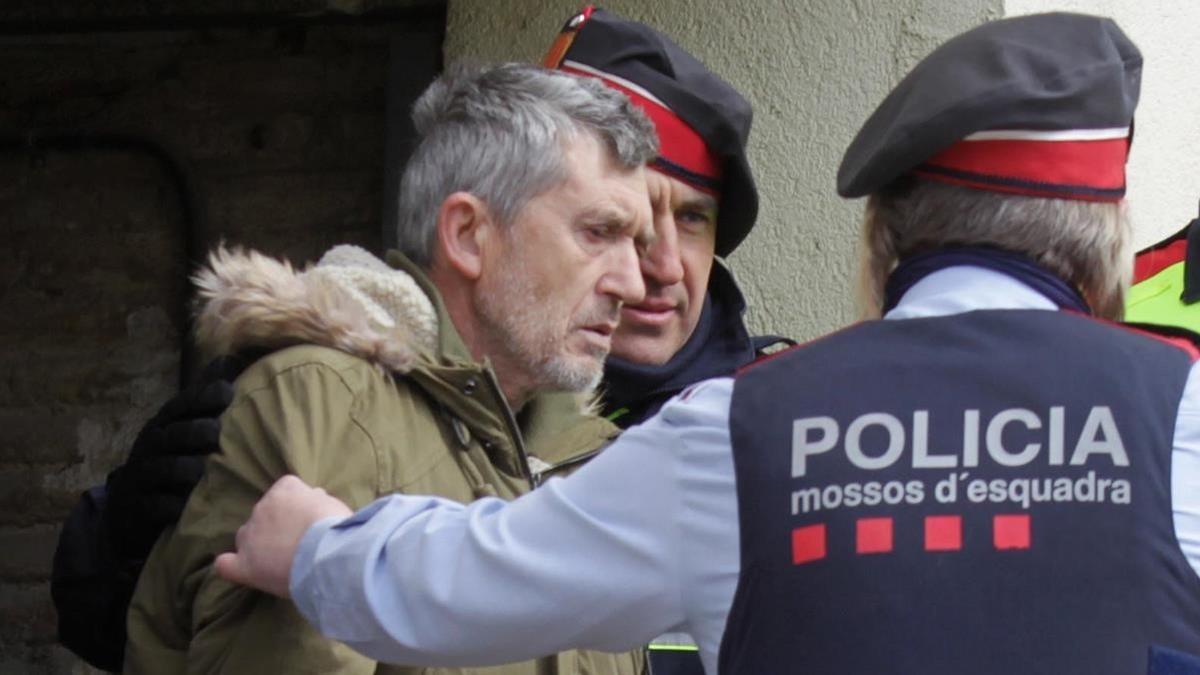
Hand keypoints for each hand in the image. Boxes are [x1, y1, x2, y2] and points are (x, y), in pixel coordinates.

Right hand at [106, 354, 250, 560]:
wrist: (127, 508)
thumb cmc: (168, 458)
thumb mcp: (181, 425)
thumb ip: (204, 396)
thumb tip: (230, 357)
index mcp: (165, 423)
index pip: (183, 405)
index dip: (204, 396)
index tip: (229, 392)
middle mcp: (152, 445)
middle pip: (176, 434)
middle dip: (196, 431)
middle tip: (216, 433)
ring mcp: (144, 475)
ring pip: (168, 468)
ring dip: (187, 468)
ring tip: (203, 469)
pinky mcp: (141, 506)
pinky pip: (159, 504)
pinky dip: (173, 505)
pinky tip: (186, 506)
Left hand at [214, 475, 351, 597]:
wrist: (326, 555)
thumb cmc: (336, 527)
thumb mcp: (332, 503)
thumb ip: (317, 500)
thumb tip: (313, 498)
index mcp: (285, 490)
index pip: (287, 489)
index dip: (297, 504)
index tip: (310, 517)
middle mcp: (262, 508)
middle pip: (264, 513)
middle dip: (277, 524)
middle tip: (299, 541)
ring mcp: (250, 537)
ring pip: (246, 536)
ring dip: (258, 543)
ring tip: (278, 559)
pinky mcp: (244, 565)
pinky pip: (226, 564)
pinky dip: (231, 565)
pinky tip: (238, 569)